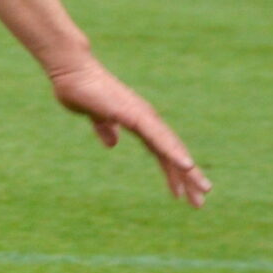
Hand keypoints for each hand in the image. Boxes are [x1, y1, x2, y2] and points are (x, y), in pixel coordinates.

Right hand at [47, 57, 208, 206]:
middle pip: (172, 152)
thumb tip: (112, 143)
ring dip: (188, 170)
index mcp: (139, 121)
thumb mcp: (95, 116)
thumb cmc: (80, 90)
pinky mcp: (135, 115)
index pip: (161, 150)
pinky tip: (187, 165)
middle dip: (187, 177)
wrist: (71, 72)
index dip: (172, 171)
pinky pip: (158, 138)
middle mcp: (147, 119)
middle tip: (200, 200)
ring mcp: (143, 116)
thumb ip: (105, 128)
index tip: (180, 193)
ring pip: (171, 148)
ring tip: (202, 190)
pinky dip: (173, 151)